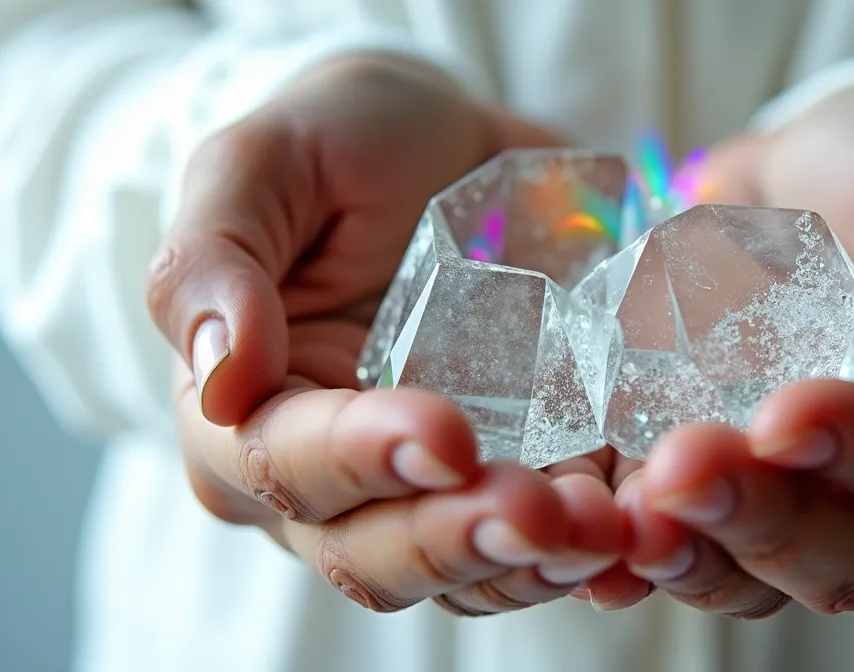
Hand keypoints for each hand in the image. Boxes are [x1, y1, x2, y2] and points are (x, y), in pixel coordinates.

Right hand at [146, 54, 624, 613]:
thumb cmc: (338, 145)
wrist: (446, 146)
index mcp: (248, 412)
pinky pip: (546, 545)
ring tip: (606, 528)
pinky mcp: (518, 479)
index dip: (362, 459)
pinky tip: (640, 531)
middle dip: (458, 538)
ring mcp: (431, 490)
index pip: (286, 464)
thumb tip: (216, 375)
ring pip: (467, 571)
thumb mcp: (259, 164)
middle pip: (374, 552)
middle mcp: (332, 478)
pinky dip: (592, 549)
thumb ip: (212, 260)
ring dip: (535, 562)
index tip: (447, 432)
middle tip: (543, 512)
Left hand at [600, 85, 853, 615]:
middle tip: (684, 465)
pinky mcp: (720, 482)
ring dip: (696, 551)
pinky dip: (641, 549)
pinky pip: (686, 544)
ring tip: (632, 509)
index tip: (787, 413)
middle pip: (850, 551)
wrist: (812, 165)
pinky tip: (596, 529)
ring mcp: (801, 496)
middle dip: (764, 518)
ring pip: (763, 574)